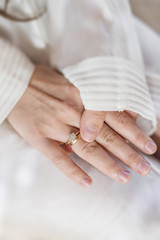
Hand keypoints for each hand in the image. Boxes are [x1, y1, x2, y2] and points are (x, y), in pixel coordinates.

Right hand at [7, 66, 156, 187]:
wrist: (15, 83)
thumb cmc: (44, 82)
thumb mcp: (72, 83)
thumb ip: (91, 99)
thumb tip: (111, 115)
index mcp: (83, 97)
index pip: (114, 117)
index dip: (133, 133)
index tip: (147, 146)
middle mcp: (73, 112)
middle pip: (106, 136)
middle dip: (128, 153)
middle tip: (144, 168)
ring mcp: (56, 126)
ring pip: (86, 149)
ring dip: (107, 164)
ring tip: (124, 177)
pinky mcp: (40, 138)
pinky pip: (58, 158)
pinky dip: (73, 171)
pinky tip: (87, 182)